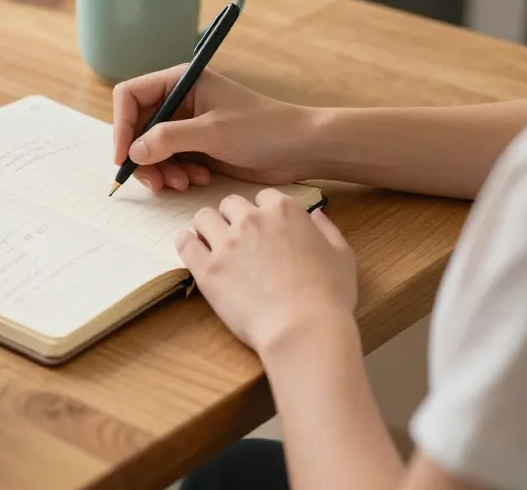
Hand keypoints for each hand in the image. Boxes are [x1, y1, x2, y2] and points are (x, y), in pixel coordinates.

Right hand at [112, 66, 315, 190]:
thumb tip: (133, 152)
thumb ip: (168, 139)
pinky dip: (176, 175)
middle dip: (143, 156)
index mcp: (181, 81)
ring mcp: (187, 125)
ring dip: (161, 170)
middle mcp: (179, 101)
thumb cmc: (263, 129)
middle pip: (137, 128)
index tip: (124, 156)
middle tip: (155, 182)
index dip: (121, 126)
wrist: (299, 148)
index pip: (130, 96)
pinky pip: (169, 162)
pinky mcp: (196, 147)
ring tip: (183, 183)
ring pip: (151, 149)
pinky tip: (198, 179)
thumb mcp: (212, 132)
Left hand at [176, 190, 356, 354]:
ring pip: (203, 217)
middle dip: (233, 218)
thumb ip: (327, 229)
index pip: (264, 197)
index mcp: (284, 210)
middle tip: (240, 240)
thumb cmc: (329, 296)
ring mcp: (226, 242)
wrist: (303, 329)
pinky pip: (184, 243)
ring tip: (215, 246)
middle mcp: (251, 219)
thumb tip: (316, 214)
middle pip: (230, 204)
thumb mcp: (341, 256)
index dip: (264, 213)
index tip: (266, 229)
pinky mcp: (207, 268)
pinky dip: (187, 244)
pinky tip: (194, 253)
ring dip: (208, 228)